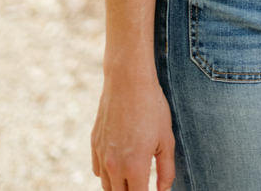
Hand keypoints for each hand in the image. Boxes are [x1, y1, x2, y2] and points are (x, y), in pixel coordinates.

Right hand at [91, 68, 174, 190]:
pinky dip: (107, 174)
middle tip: (143, 183)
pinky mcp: (94, 143)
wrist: (128, 80)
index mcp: (135, 167)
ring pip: (107, 186)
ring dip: (119, 186)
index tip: (152, 190)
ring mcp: (101, 155)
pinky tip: (119, 165)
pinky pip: (98, 170)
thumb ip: (166, 170)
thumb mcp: (166, 138)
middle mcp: (114, 165)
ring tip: (132, 178)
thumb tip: (164, 190)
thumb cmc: (152, 107)